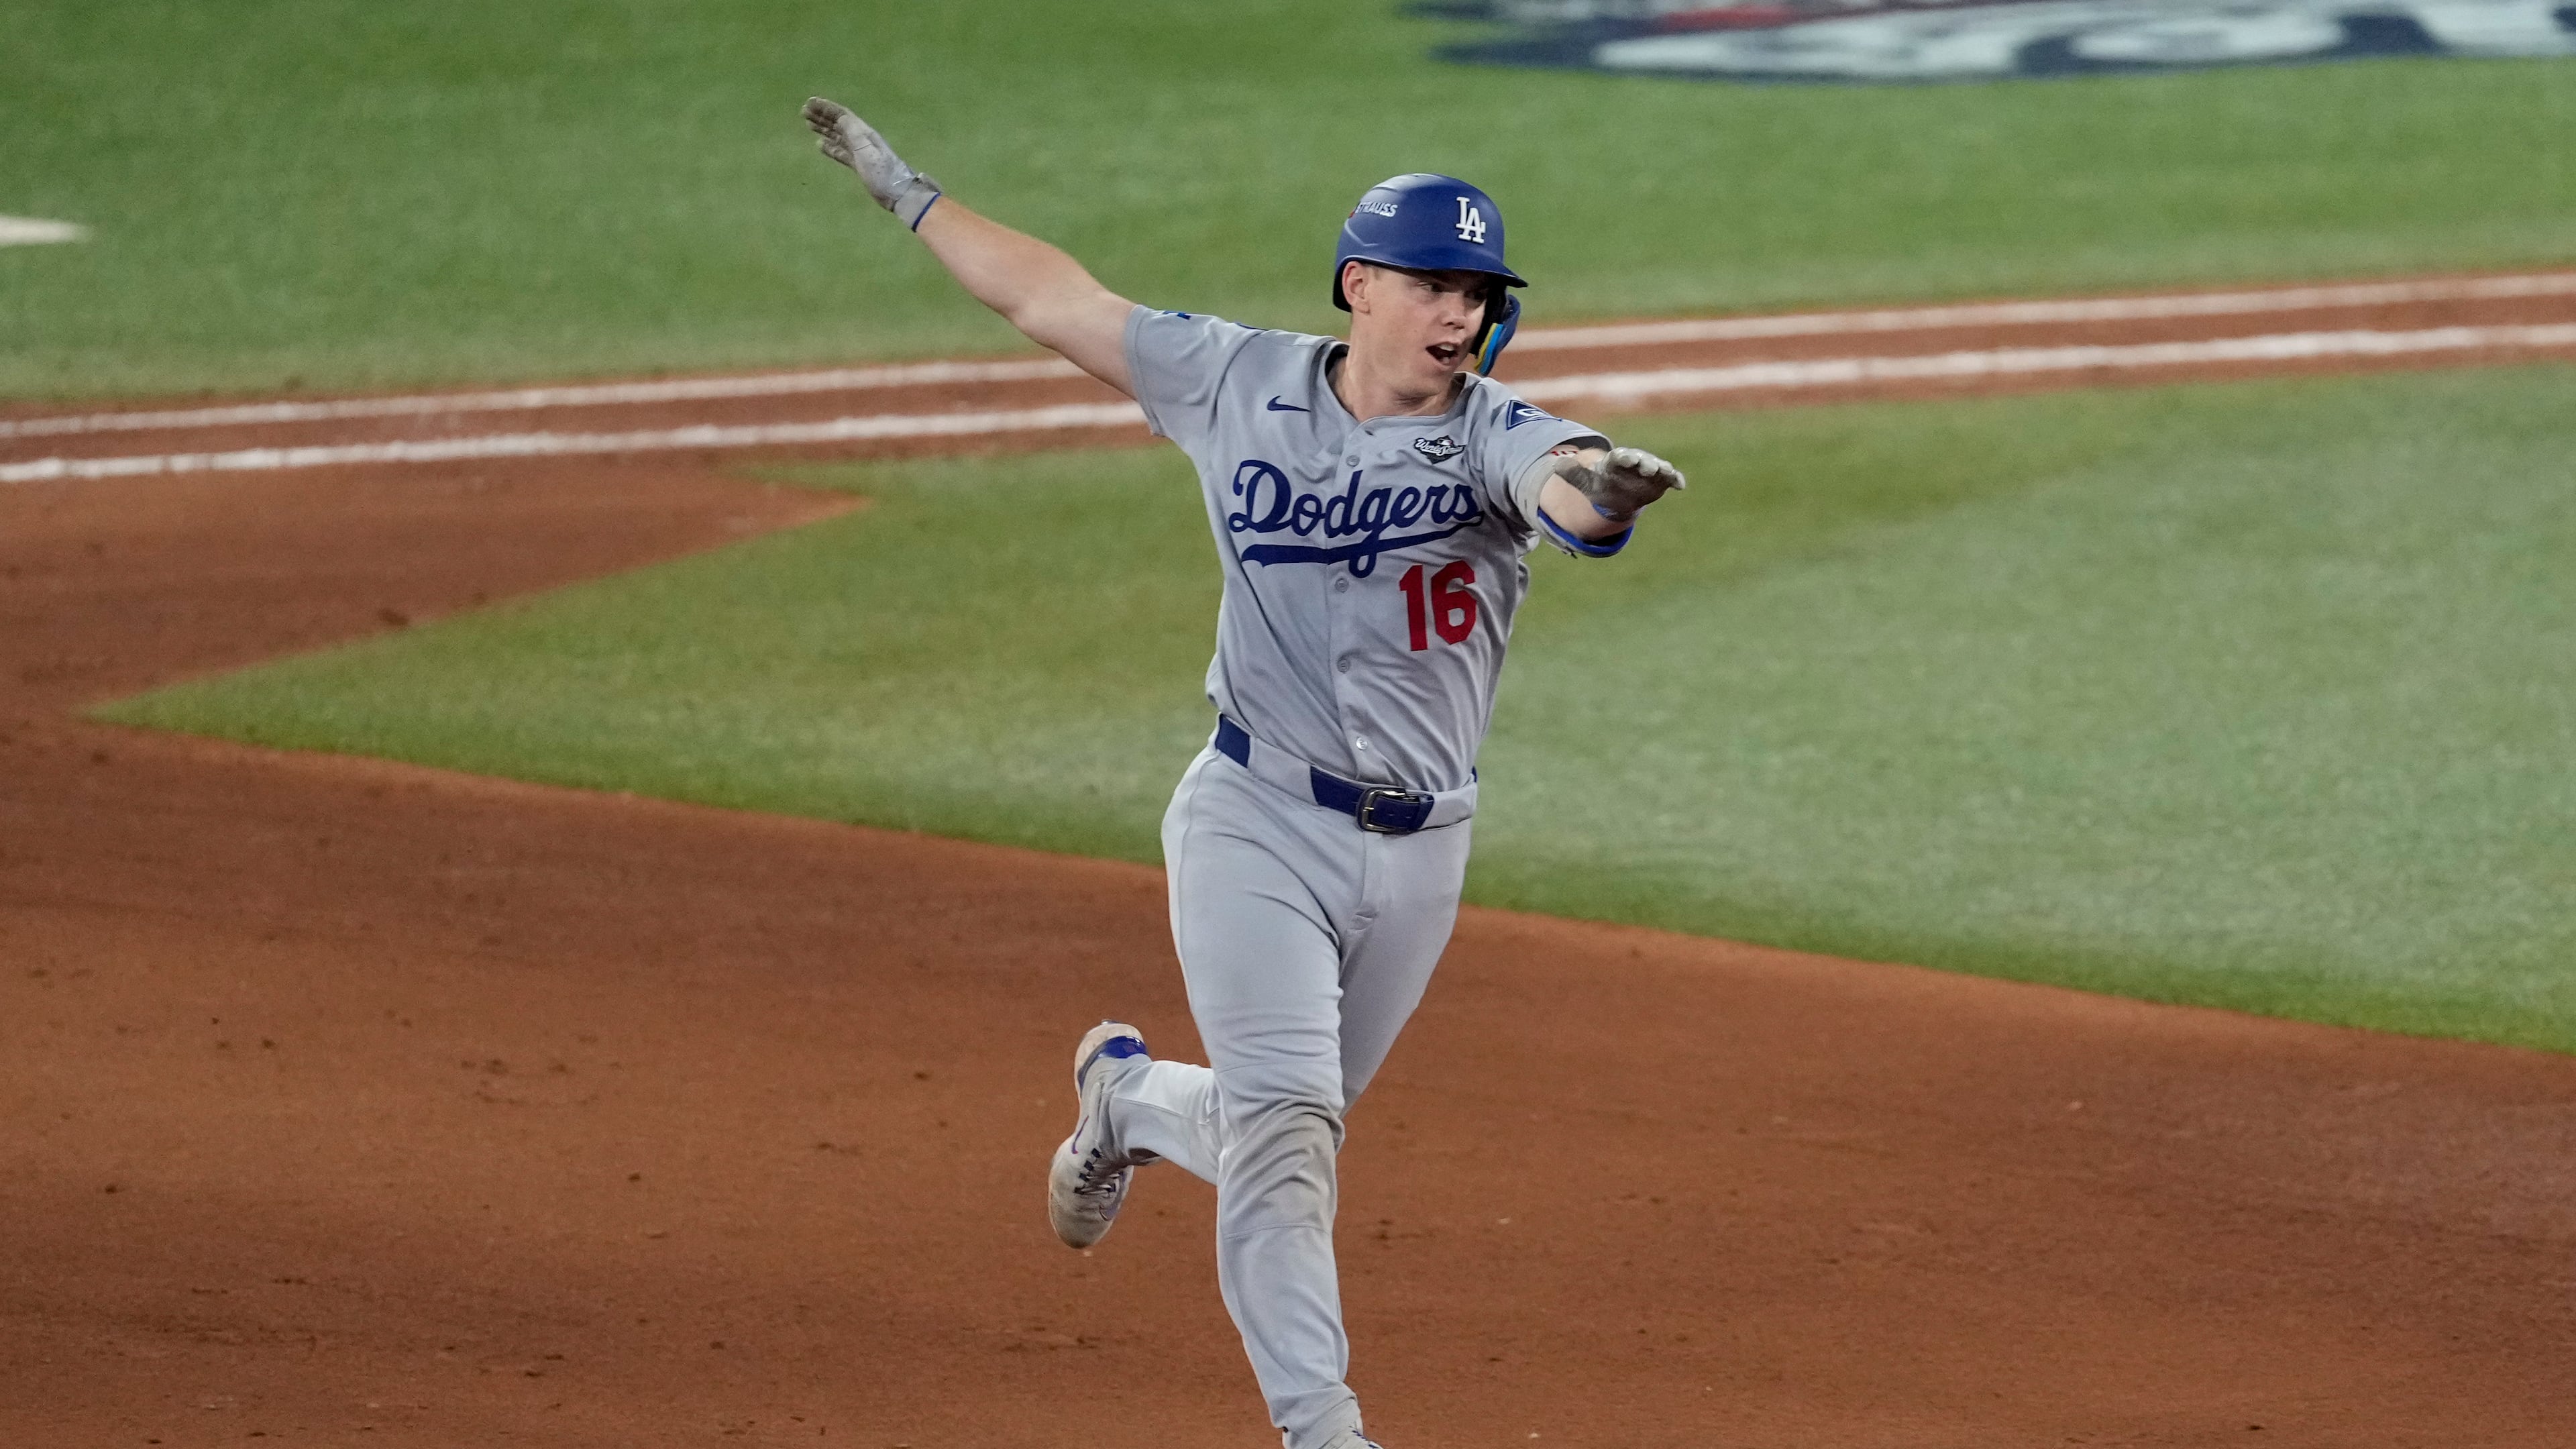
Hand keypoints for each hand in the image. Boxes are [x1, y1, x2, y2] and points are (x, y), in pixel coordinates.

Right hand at [803, 96, 941, 228]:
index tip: (810, 102)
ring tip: (808, 124)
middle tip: (803, 111)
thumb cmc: (882, 172)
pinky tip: (819, 145)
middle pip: (839, 124)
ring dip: (824, 129)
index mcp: (863, 132)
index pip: (842, 115)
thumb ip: (852, 131)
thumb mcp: (866, 149)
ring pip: (838, 136)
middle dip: (822, 116)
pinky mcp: (859, 165)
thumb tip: (839, 117)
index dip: (826, 108)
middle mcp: (861, 139)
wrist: (898, 193)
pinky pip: (841, 152)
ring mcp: (860, 152)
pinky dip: (830, 147)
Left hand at [1562, 446, 1685, 520]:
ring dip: (1662, 469)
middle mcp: (1635, 462)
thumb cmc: (1601, 485)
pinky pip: (1670, 478)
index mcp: (1616, 461)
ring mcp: (1650, 470)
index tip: (1625, 458)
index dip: (1622, 457)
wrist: (1617, 494)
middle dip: (1644, 462)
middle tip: (1647, 467)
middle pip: (1641, 459)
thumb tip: (1555, 465)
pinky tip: (1680, 486)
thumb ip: (1573, 475)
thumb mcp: (1586, 483)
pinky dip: (1676, 479)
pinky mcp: (1661, 480)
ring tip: (1666, 473)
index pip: (1619, 457)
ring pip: (1658, 467)